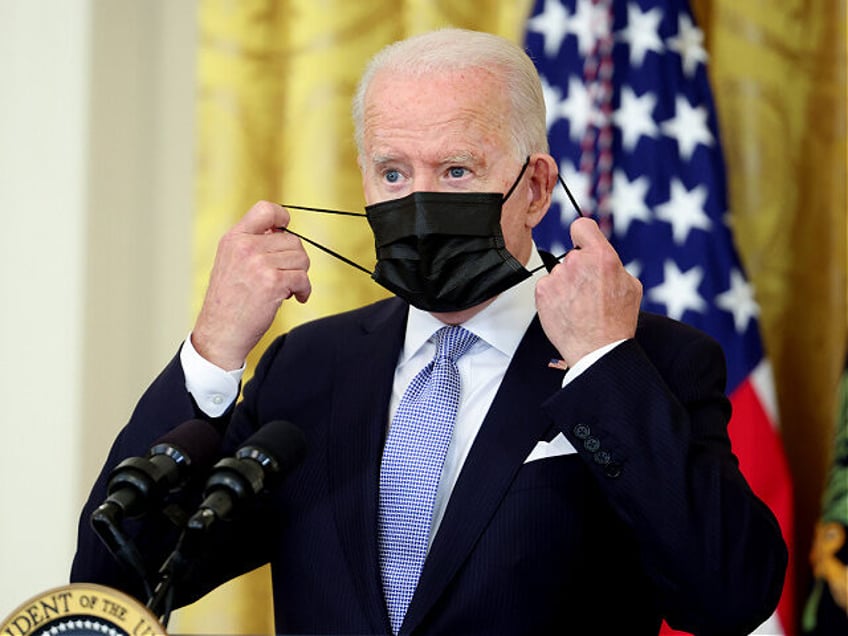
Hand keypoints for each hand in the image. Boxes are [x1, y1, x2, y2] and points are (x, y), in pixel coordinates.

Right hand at [192, 201, 310, 368]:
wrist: (220, 333)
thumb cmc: (227, 302)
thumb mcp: (230, 262)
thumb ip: (251, 243)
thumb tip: (282, 231)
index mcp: (234, 238)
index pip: (265, 209)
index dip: (282, 218)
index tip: (284, 232)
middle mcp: (245, 247)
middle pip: (293, 240)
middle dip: (295, 260)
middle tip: (285, 276)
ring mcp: (259, 264)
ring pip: (302, 258)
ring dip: (300, 276)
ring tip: (287, 288)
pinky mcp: (273, 283)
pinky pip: (303, 278)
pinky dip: (304, 290)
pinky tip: (294, 297)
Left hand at [535, 217, 641, 366]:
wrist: (597, 349)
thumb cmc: (616, 322)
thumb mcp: (630, 286)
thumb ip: (613, 264)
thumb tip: (602, 257)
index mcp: (602, 256)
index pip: (582, 226)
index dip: (582, 235)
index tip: (581, 242)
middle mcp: (577, 262)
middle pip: (572, 256)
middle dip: (579, 269)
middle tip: (589, 292)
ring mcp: (557, 276)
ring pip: (560, 273)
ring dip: (566, 285)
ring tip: (579, 306)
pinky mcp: (542, 291)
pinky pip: (547, 287)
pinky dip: (554, 297)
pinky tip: (566, 310)